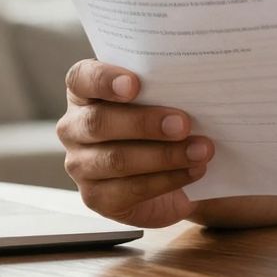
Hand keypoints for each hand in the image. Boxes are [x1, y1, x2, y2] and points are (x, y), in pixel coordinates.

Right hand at [58, 59, 214, 226]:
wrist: (171, 172)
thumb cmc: (164, 121)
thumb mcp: (163, 98)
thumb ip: (165, 86)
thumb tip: (196, 79)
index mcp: (85, 92)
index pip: (81, 78)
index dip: (104, 80)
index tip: (134, 83)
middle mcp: (74, 127)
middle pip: (99, 123)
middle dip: (145, 123)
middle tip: (183, 124)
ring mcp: (81, 165)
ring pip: (116, 160)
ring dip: (164, 155)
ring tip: (201, 150)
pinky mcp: (97, 197)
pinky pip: (130, 189)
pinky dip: (167, 179)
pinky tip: (193, 171)